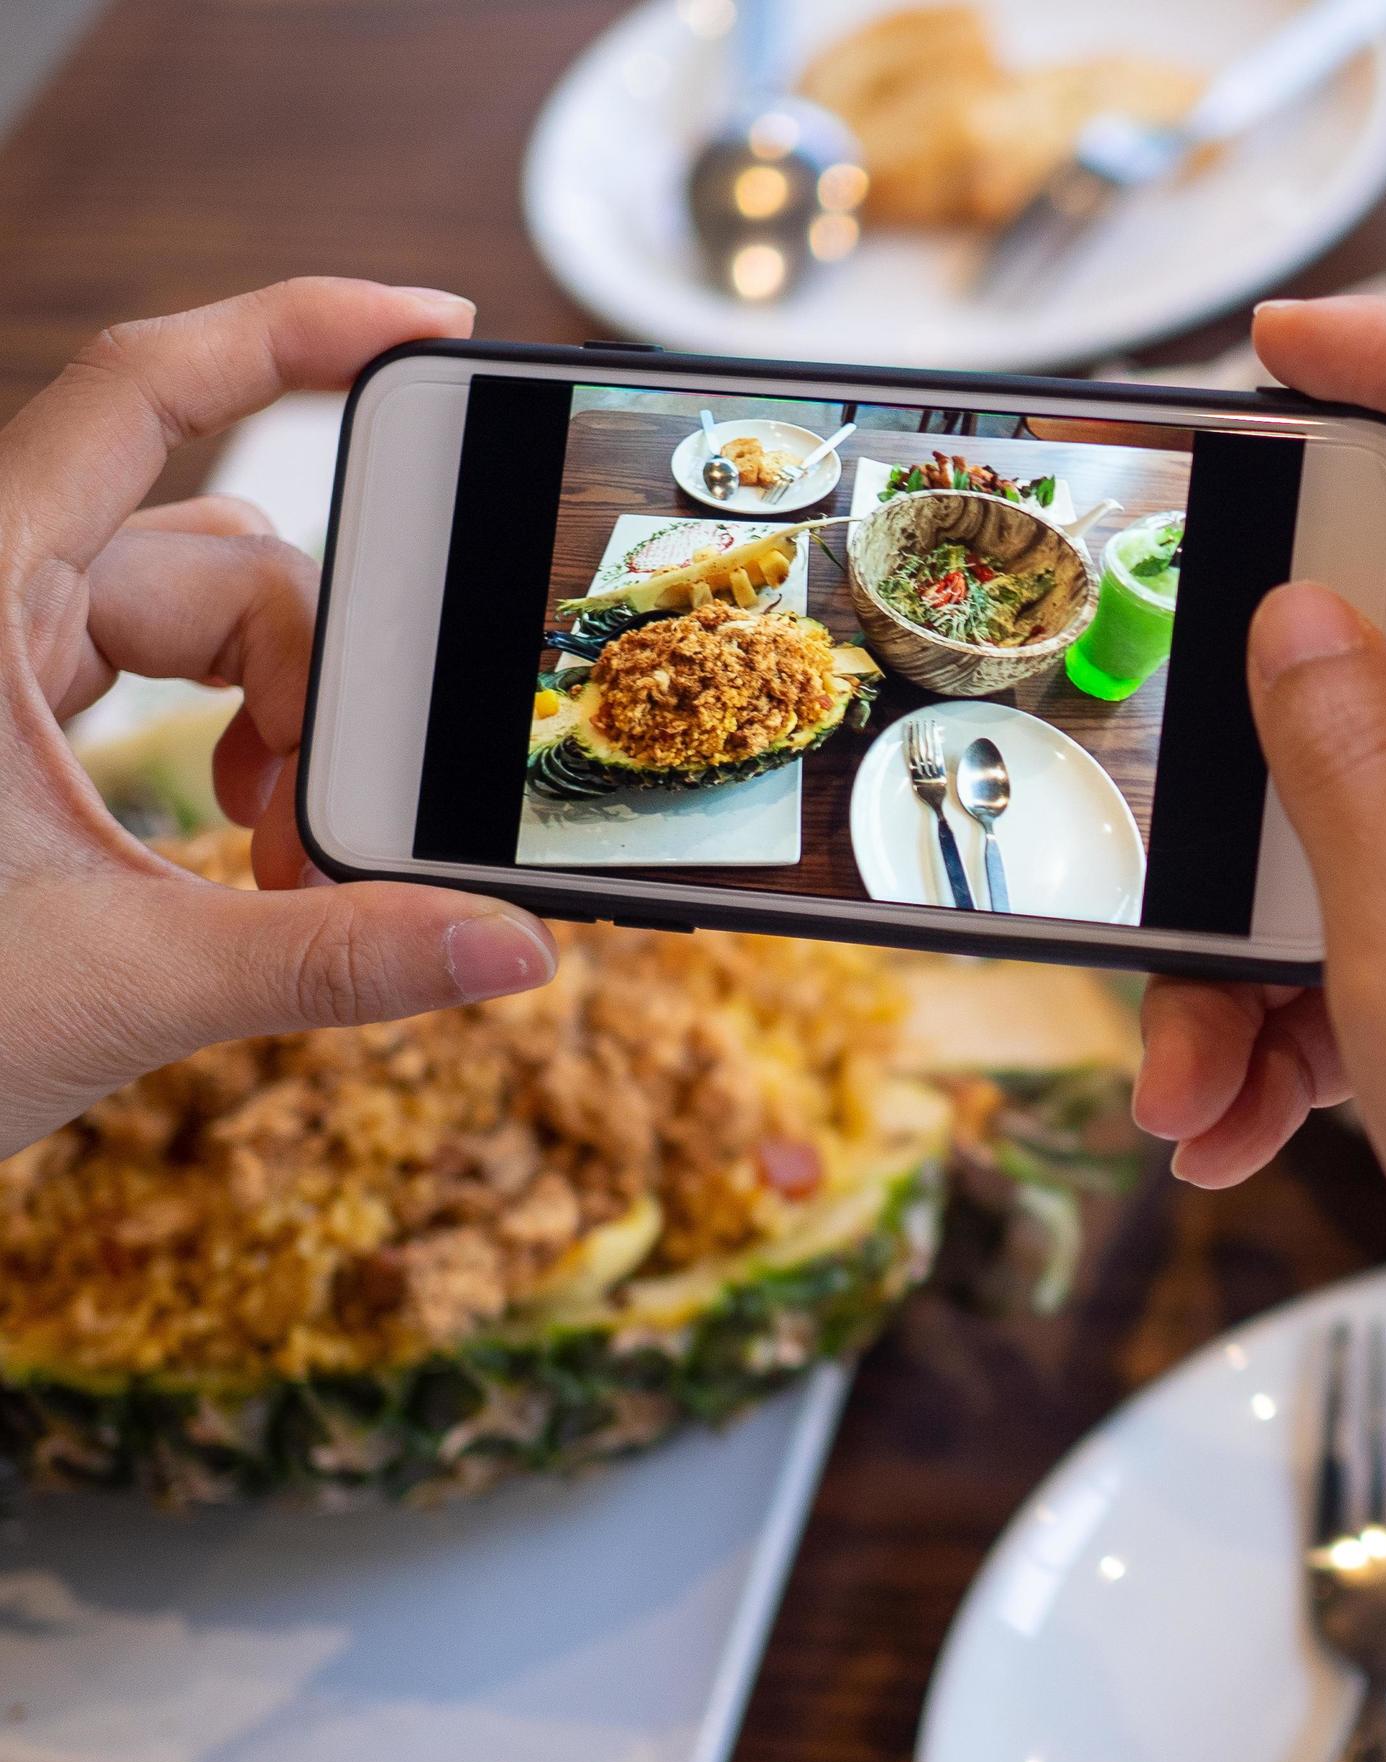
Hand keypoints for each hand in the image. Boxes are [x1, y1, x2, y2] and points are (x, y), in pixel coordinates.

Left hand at [0, 278, 556, 1156]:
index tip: (432, 326)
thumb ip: (328, 962)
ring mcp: (2, 662)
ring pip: (204, 623)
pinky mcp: (16, 724)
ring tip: (291, 860)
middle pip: (218, 556)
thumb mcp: (118, 987)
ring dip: (288, 730)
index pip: (143, 393)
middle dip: (319, 678)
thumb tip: (511, 947)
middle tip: (339, 823)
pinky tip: (261, 851)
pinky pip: (167, 681)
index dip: (290, 328)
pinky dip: (245, 751)